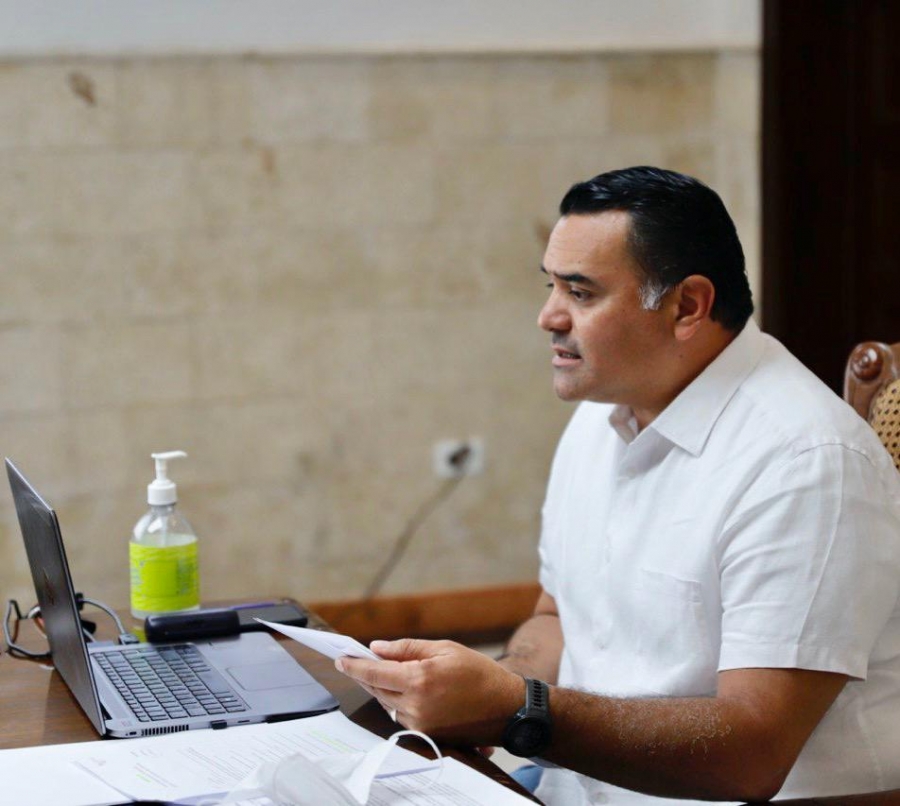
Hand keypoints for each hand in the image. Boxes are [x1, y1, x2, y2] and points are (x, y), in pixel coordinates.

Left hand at [336, 638, 523, 744]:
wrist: (506, 708)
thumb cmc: (479, 673)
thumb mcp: (445, 649)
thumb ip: (407, 649)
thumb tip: (377, 648)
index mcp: (419, 679)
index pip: (375, 673)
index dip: (354, 666)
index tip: (341, 659)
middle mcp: (415, 705)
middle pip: (378, 689)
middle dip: (368, 674)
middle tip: (360, 661)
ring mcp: (420, 723)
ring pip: (389, 703)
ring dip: (386, 688)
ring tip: (395, 673)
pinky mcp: (426, 735)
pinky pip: (402, 715)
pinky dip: (400, 701)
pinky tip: (412, 690)